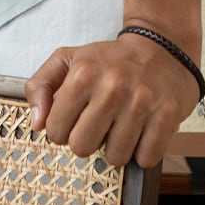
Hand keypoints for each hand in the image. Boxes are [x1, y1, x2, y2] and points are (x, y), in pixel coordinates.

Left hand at [26, 33, 199, 168]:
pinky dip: (143, 151)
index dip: (63, 129)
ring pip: (115, 157)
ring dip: (117, 146)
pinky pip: (146, 159)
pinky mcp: (167, 115)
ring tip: (122, 123)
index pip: (56, 131)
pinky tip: (143, 129)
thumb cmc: (110, 59)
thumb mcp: (68, 59)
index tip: (76, 117)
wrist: (160, 46)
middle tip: (100, 122)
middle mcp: (112, 86)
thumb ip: (41, 86)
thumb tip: (37, 124)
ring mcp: (141, 101)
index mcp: (83, 72)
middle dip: (88, 140)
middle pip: (82, 148)